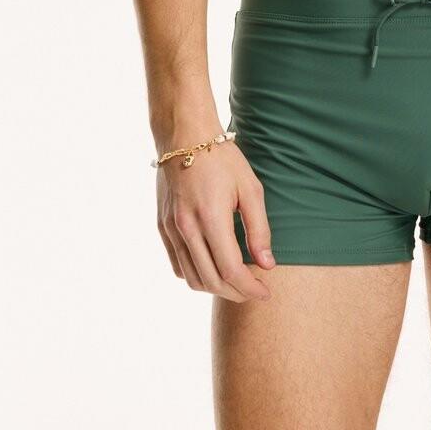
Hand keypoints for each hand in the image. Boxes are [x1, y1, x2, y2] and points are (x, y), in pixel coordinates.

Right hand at [156, 137, 275, 302]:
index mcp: (210, 217)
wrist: (184, 136)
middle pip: (211, 280)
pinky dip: (197, 276)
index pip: (230, 270)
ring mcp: (170, 229)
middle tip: (255, 290)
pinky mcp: (162, 227)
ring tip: (237, 282)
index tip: (266, 292)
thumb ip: (259, 229)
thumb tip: (267, 265)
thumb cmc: (222, 158)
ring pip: (191, 278)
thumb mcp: (250, 188)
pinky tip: (213, 269)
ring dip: (216, 288)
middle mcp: (186, 228)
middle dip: (236, 293)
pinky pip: (178, 265)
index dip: (250, 288)